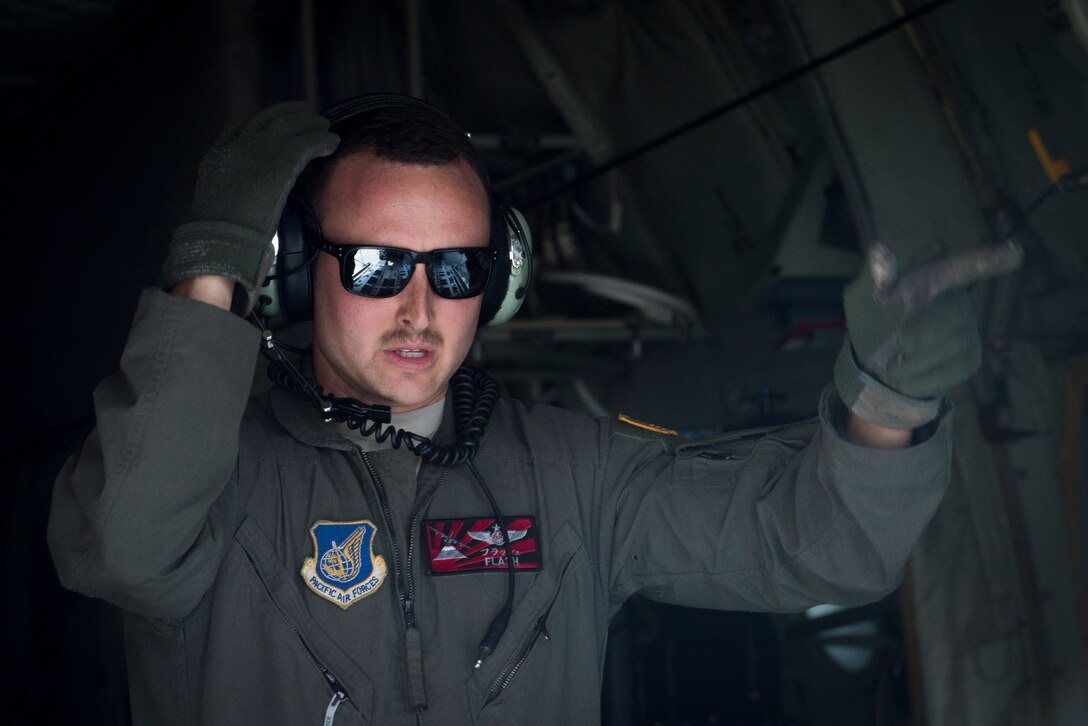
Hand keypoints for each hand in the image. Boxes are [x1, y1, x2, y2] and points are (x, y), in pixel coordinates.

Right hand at [161, 102, 338, 313]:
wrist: (223, 236)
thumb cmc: (219, 232)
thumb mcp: (216, 200)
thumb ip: (231, 187)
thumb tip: (247, 195)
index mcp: (219, 154)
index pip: (240, 126)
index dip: (261, 122)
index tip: (274, 123)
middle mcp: (239, 144)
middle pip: (269, 119)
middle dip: (290, 114)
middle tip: (306, 114)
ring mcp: (261, 148)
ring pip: (291, 125)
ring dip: (310, 124)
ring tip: (324, 126)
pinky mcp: (283, 159)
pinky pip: (308, 142)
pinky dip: (322, 140)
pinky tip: (332, 142)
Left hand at [834, 240, 1021, 428]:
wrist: (875, 364)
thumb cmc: (873, 321)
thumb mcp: (864, 297)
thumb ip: (875, 277)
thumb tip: (881, 249)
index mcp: (933, 278)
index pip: (961, 267)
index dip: (985, 261)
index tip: (1014, 251)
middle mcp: (958, 301)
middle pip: (952, 318)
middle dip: (921, 337)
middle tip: (895, 347)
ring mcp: (968, 331)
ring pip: (951, 348)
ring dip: (912, 363)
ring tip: (892, 365)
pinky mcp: (970, 360)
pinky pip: (952, 373)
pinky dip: (920, 380)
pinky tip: (904, 379)